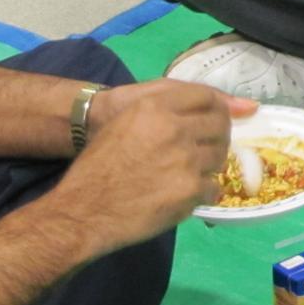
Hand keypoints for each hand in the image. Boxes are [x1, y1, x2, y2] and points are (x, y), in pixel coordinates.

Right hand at [56, 81, 251, 255]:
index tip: (214, 118)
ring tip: (189, 174)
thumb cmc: (100, 164)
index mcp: (154, 106)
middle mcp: (174, 128)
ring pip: (219, 157)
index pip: (206, 96)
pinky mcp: (190, 189)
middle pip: (219, 124)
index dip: (216, 107)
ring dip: (209, 166)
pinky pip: (213, 187)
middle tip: (205, 149)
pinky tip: (184, 195)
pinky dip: (202, 193)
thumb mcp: (125, 122)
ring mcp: (185, 159)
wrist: (84, 208)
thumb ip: (164, 109)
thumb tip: (215, 107)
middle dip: (217, 136)